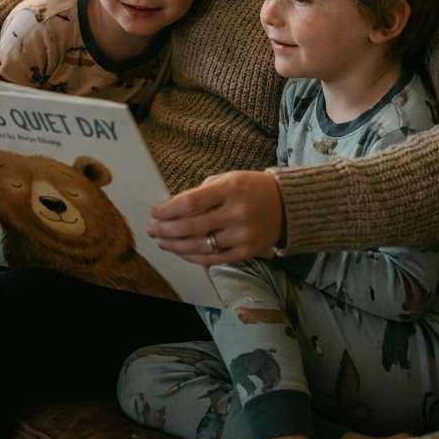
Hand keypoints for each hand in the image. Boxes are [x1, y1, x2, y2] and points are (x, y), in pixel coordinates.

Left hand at [147, 170, 283, 264]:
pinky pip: (213, 259)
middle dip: (166, 229)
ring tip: (161, 241)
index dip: (168, 209)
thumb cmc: (250, 189)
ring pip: (200, 246)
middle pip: (191, 227)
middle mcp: (236, 213)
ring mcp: (242, 235)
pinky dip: (193, 256)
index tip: (154, 211)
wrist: (286, 205)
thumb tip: (171, 208)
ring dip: (175, 245)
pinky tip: (180, 251)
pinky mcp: (246, 252)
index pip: (191, 203)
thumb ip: (201, 193)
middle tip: (152, 228)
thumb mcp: (227, 180)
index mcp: (230, 189)